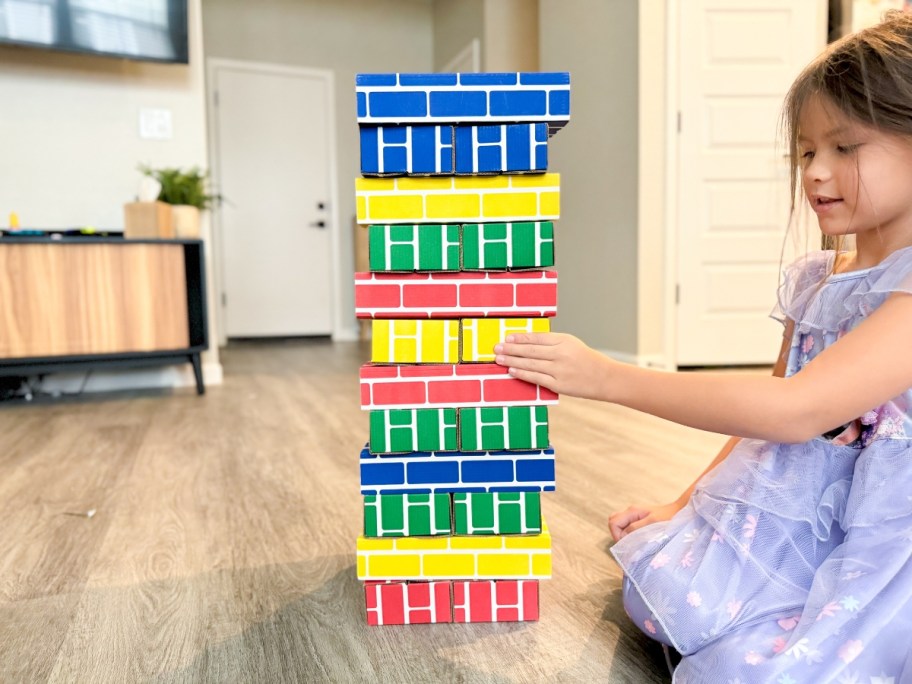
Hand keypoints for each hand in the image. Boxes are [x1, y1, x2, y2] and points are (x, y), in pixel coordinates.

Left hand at [493, 332, 615, 399]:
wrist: (605, 378)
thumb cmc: (586, 360)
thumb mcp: (571, 344)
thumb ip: (552, 343)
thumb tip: (526, 343)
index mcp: (564, 340)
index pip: (537, 338)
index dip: (520, 338)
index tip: (507, 338)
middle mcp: (561, 354)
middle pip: (530, 350)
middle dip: (511, 349)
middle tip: (497, 348)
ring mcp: (559, 370)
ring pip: (531, 364)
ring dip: (512, 361)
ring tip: (499, 359)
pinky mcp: (558, 384)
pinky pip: (536, 378)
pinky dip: (522, 374)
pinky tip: (512, 370)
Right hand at [608, 500, 685, 541]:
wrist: (681, 511)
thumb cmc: (669, 517)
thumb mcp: (652, 524)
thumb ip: (636, 529)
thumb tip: (623, 537)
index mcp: (632, 511)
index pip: (613, 523)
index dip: (617, 535)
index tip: (628, 545)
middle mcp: (631, 512)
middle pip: (613, 522)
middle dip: (617, 535)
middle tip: (629, 545)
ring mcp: (635, 516)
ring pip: (619, 525)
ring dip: (623, 535)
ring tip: (634, 544)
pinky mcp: (640, 521)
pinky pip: (627, 527)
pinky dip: (629, 535)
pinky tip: (639, 541)